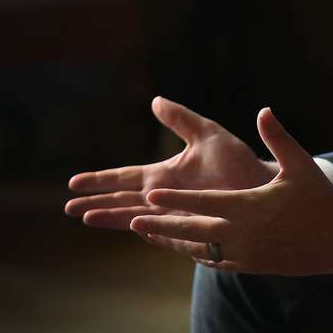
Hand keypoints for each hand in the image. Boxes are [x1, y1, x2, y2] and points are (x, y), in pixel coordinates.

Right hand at [65, 96, 275, 229]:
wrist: (264, 188)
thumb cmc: (239, 163)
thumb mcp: (208, 134)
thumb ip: (181, 119)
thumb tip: (155, 100)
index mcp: (165, 174)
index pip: (126, 177)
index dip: (101, 180)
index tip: (74, 181)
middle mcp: (165, 197)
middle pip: (123, 201)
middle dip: (96, 202)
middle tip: (67, 207)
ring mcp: (174, 215)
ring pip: (134, 218)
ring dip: (111, 217)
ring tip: (85, 218)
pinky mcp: (188, 230)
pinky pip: (159, 231)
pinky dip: (142, 229)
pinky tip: (128, 228)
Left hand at [132, 107, 332, 276]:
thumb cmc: (319, 199)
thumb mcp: (301, 164)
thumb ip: (278, 138)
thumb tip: (263, 110)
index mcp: (249, 207)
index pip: (204, 203)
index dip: (175, 199)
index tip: (150, 194)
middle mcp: (241, 233)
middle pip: (191, 231)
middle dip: (160, 224)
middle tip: (132, 219)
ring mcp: (244, 253)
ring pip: (198, 250)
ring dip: (171, 241)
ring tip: (147, 233)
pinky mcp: (250, 264)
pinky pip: (214, 261)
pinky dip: (194, 254)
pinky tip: (183, 248)